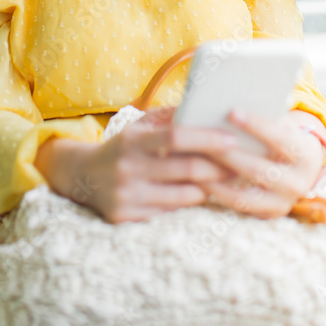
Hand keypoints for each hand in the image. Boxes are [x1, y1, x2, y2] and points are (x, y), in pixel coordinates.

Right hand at [67, 106, 239, 223]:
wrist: (83, 176)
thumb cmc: (124, 147)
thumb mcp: (140, 126)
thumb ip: (169, 117)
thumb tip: (205, 108)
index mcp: (132, 139)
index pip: (175, 137)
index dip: (206, 138)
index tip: (232, 139)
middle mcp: (128, 168)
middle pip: (186, 170)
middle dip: (219, 167)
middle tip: (242, 164)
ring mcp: (126, 195)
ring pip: (184, 196)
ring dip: (211, 188)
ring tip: (230, 180)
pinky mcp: (126, 218)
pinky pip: (170, 212)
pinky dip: (190, 203)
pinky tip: (205, 195)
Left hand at [198, 109, 325, 218]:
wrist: (301, 169)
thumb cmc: (283, 138)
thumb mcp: (283, 126)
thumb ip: (267, 116)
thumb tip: (231, 98)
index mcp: (305, 154)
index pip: (281, 138)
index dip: (257, 125)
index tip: (232, 112)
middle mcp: (298, 183)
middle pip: (257, 169)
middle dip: (227, 153)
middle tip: (202, 139)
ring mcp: (283, 203)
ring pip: (245, 193)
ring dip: (217, 176)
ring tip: (195, 159)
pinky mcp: (267, 214)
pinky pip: (238, 206)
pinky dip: (217, 192)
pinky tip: (199, 177)